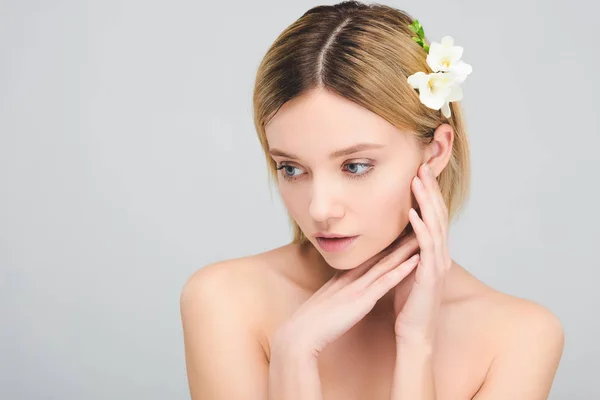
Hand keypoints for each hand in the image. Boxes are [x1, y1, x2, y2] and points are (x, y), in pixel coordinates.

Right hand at [272, 232, 419, 359]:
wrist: (300, 334)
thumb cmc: (313, 323)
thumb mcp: (328, 301)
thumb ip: (338, 292)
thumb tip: (346, 290)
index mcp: (345, 277)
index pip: (372, 256)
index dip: (389, 243)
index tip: (405, 232)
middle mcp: (353, 276)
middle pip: (382, 254)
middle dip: (402, 239)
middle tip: (420, 224)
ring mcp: (358, 286)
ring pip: (387, 263)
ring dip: (407, 249)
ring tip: (424, 235)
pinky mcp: (361, 300)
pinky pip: (385, 282)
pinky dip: (401, 270)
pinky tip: (415, 260)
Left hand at [394, 162, 450, 344]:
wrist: (414, 332)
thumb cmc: (409, 302)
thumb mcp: (407, 268)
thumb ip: (407, 250)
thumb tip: (398, 231)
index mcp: (434, 252)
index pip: (433, 216)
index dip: (428, 193)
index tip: (420, 171)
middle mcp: (440, 254)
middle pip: (438, 214)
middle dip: (430, 189)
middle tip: (423, 165)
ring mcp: (437, 265)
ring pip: (435, 226)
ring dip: (426, 202)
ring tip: (419, 181)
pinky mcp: (430, 276)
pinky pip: (426, 247)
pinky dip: (420, 228)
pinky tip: (412, 213)